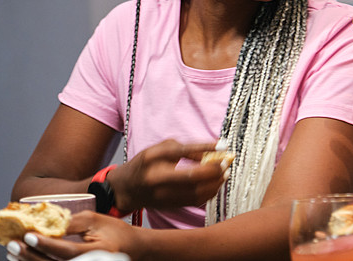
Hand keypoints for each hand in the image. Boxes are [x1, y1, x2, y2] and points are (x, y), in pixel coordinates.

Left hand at [6, 211, 140, 260]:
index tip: (28, 235)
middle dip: (30, 255)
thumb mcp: (96, 220)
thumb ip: (72, 222)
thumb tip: (46, 223)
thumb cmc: (114, 232)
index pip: (67, 250)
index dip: (46, 244)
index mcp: (97, 252)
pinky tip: (24, 259)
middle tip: (13, 244)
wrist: (132, 250)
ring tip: (12, 252)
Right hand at [109, 139, 227, 212]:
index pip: (183, 151)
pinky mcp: (168, 206)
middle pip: (191, 177)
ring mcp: (162, 195)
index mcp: (153, 157)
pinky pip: (194, 201)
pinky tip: (216, 184)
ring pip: (195, 192)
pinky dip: (209, 193)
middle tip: (226, 163)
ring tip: (225, 173)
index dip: (205, 148)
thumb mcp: (160, 149)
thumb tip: (211, 152)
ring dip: (215, 183)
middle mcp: (156, 178)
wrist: (126, 188)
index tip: (222, 146)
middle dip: (213, 170)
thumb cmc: (146, 164)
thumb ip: (184, 149)